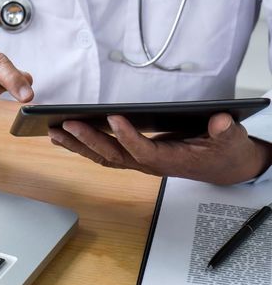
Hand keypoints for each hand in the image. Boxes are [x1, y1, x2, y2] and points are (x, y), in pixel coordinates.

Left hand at [48, 113, 271, 184]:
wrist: (223, 167)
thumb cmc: (223, 152)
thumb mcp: (231, 140)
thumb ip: (226, 132)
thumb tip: (220, 122)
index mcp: (169, 160)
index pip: (144, 149)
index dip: (128, 136)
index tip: (113, 117)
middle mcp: (148, 163)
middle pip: (112, 155)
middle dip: (87, 140)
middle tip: (64, 125)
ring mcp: (138, 162)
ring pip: (103, 157)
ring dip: (77, 145)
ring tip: (53, 132)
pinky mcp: (134, 157)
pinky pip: (104, 154)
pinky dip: (84, 146)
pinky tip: (66, 136)